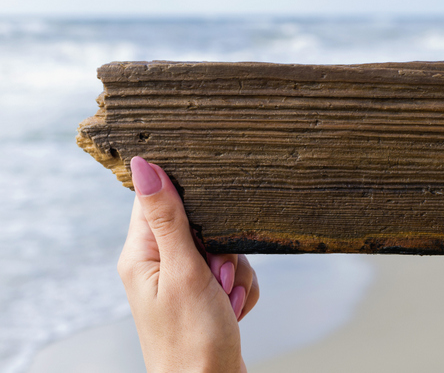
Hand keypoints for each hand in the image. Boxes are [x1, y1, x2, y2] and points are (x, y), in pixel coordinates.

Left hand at [118, 156, 259, 372]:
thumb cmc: (191, 340)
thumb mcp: (184, 271)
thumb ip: (169, 218)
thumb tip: (144, 166)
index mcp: (140, 256)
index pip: (156, 200)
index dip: (187, 202)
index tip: (207, 219)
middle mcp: (158, 266)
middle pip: (200, 226)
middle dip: (223, 250)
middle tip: (217, 276)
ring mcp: (183, 282)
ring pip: (223, 250)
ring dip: (235, 274)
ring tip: (225, 301)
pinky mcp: (204, 297)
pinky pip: (234, 274)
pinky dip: (241, 291)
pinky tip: (232, 311)